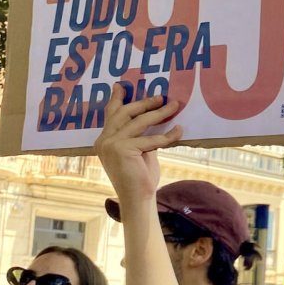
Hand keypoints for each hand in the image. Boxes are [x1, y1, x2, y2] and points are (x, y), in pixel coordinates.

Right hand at [93, 85, 182, 206]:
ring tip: (174, 106)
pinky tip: (179, 130)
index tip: (121, 86)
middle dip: (144, 103)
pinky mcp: (123, 150)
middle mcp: (104, 140)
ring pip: (139, 122)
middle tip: (161, 97)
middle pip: (125, 113)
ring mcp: (111, 144)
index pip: (111, 115)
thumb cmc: (140, 177)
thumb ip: (141, 136)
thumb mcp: (140, 151)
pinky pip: (151, 139)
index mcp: (105, 140)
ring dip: (160, 113)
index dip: (116, 99)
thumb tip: (154, 119)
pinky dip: (168, 135)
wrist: (138, 198)